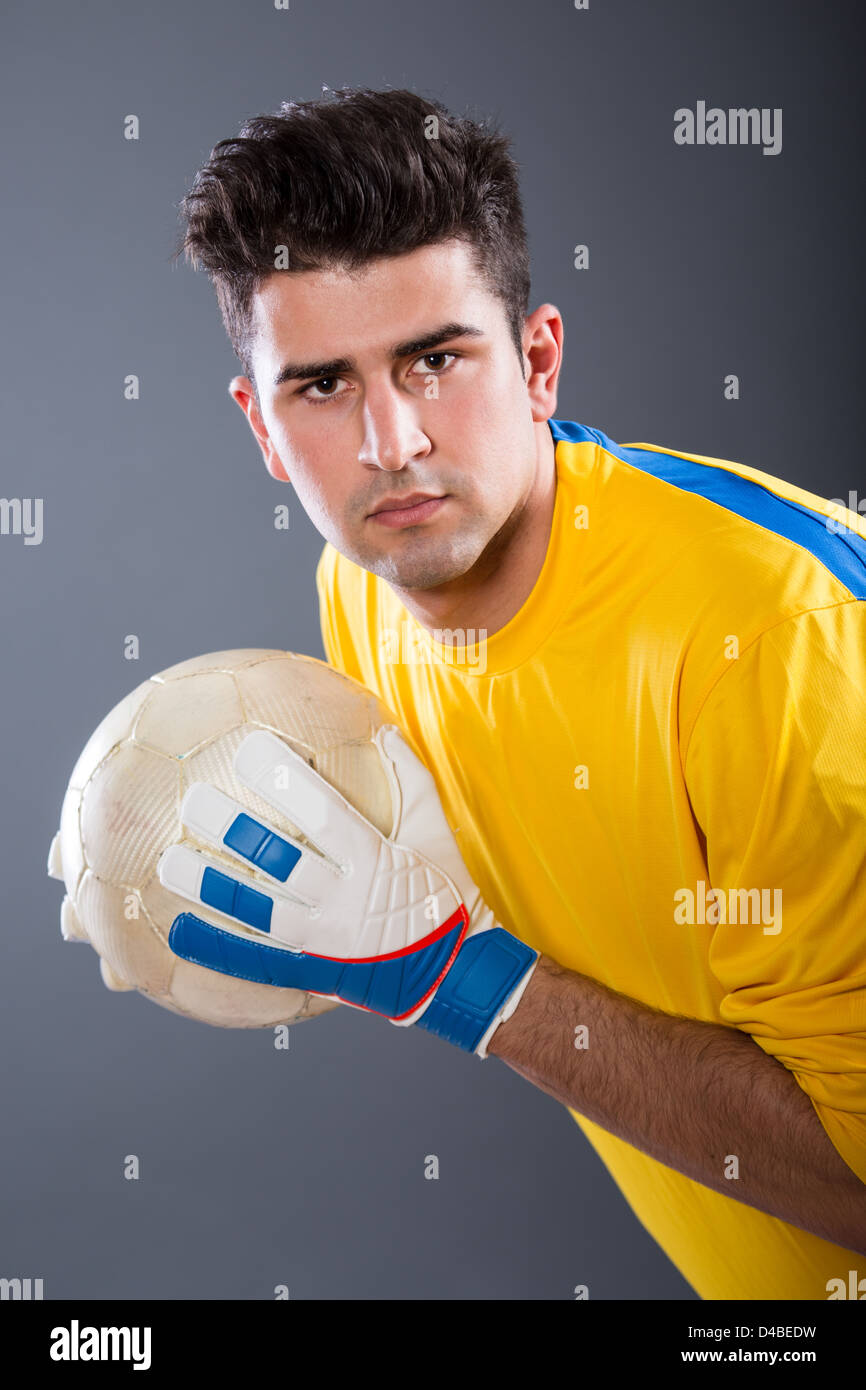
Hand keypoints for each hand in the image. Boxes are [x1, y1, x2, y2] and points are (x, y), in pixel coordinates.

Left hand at [158, 725, 537, 1055]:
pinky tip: (178, 934)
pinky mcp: (313, 971)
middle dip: (234, 829)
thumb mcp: (438, 831)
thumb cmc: (449, 893)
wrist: (457, 971)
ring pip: (258, 911)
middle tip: (192, 800)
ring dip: (211, 887)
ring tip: (169, 863)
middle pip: (278, 860)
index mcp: (374, 860)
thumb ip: (410, 778)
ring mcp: (325, 940)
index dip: (286, 782)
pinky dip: (217, 948)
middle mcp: (344, 900)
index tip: (251, 750)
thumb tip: (382, 728)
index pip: (322, 814)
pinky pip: (258, 961)